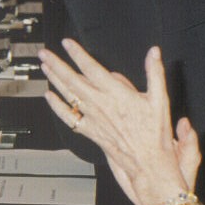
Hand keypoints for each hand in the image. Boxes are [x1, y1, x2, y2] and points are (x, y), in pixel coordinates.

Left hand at [40, 40, 190, 204]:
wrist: (148, 161)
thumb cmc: (155, 132)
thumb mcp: (160, 99)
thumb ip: (155, 73)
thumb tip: (154, 52)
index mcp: (116, 94)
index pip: (91, 68)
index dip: (77, 54)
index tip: (67, 43)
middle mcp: (100, 104)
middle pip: (73, 80)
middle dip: (57, 64)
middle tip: (44, 53)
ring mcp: (92, 118)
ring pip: (68, 95)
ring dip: (54, 80)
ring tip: (44, 67)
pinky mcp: (89, 131)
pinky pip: (68, 117)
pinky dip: (57, 106)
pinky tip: (49, 97)